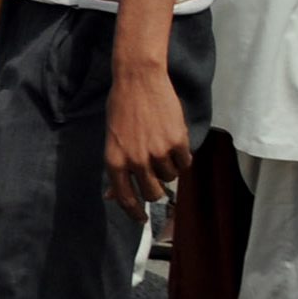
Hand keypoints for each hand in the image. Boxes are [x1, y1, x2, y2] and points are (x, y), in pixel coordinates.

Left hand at [104, 50, 193, 217]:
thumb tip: (112, 196)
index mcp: (114, 160)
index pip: (125, 197)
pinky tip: (174, 142)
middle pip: (153, 193)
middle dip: (156, 189)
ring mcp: (158, 153)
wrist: (138, 79)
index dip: (134, 212)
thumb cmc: (121, 108)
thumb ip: (116, 167)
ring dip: (168, 168)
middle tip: (156, 177)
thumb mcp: (111, 139)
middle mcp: (135, 161)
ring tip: (161, 147)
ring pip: (170, 177)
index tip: (141, 219)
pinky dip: (182, 157)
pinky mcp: (177, 143)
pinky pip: (185, 163)